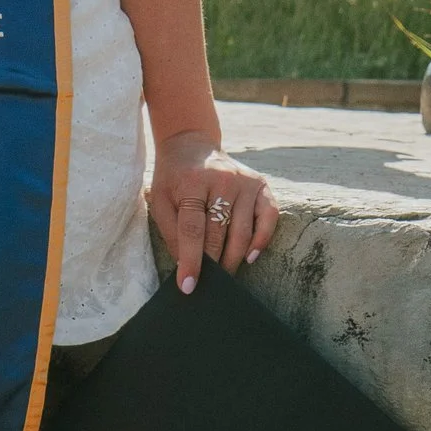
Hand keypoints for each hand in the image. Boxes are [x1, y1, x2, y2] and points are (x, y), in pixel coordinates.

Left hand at [152, 133, 277, 295]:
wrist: (191, 144)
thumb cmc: (173, 178)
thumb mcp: (161, 200)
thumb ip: (172, 232)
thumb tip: (186, 268)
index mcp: (192, 183)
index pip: (192, 229)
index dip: (190, 260)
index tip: (188, 286)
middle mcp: (222, 180)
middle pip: (219, 233)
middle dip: (213, 264)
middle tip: (208, 285)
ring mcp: (244, 181)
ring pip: (243, 231)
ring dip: (234, 258)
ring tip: (223, 275)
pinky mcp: (260, 184)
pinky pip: (269, 217)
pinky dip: (262, 240)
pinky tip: (251, 256)